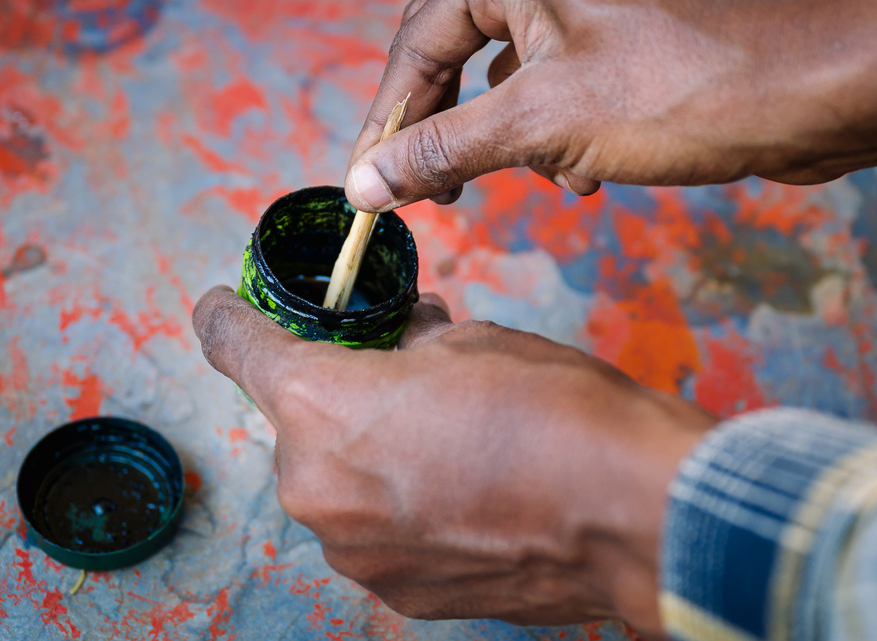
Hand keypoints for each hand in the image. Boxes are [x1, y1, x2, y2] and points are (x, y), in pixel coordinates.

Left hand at [192, 286, 713, 635]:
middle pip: (297, 425)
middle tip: (398, 375)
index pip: (239, 349)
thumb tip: (400, 341)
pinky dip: (403, 505)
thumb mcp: (472, 342)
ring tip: (448, 439)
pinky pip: (378, 532)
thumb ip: (409, 342)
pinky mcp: (400, 593)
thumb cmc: (555, 411)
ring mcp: (357, 554)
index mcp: (321, 408)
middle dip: (337, 394)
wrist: (629, 513)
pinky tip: (463, 490)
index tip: (223, 308)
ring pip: (338, 483)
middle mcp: (318, 490)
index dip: (228, 318)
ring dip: (372, 455)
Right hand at [343, 0, 876, 211]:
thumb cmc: (674, 90)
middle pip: (461, 60)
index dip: (389, 121)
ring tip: (552, 178)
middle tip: (435, 193)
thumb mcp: (542, 122)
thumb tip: (367, 182)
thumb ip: (445, 148)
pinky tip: (591, 174)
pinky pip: (563, 96)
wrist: (803, 95)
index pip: (418, 45)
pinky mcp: (625, 48)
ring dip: (519, 144)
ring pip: (514, 86)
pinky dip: (563, 141)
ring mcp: (590, 11)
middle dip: (453, 132)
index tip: (371, 186)